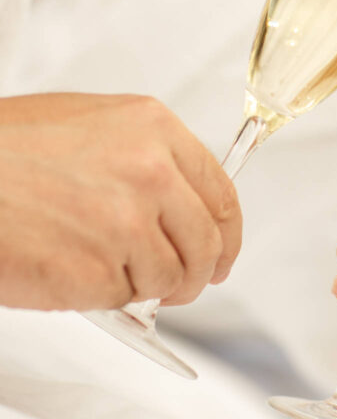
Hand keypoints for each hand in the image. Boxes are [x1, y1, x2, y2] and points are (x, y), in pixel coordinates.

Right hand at [0, 93, 240, 310]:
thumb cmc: (9, 148)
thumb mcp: (97, 125)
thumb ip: (150, 156)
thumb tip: (182, 198)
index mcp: (155, 130)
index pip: (221, 192)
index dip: (228, 231)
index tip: (224, 249)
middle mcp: (151, 173)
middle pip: (207, 242)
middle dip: (200, 270)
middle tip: (183, 282)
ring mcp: (126, 222)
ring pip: (171, 276)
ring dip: (148, 285)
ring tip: (110, 267)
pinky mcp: (95, 270)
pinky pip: (124, 298)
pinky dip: (107, 296)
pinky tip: (76, 268)